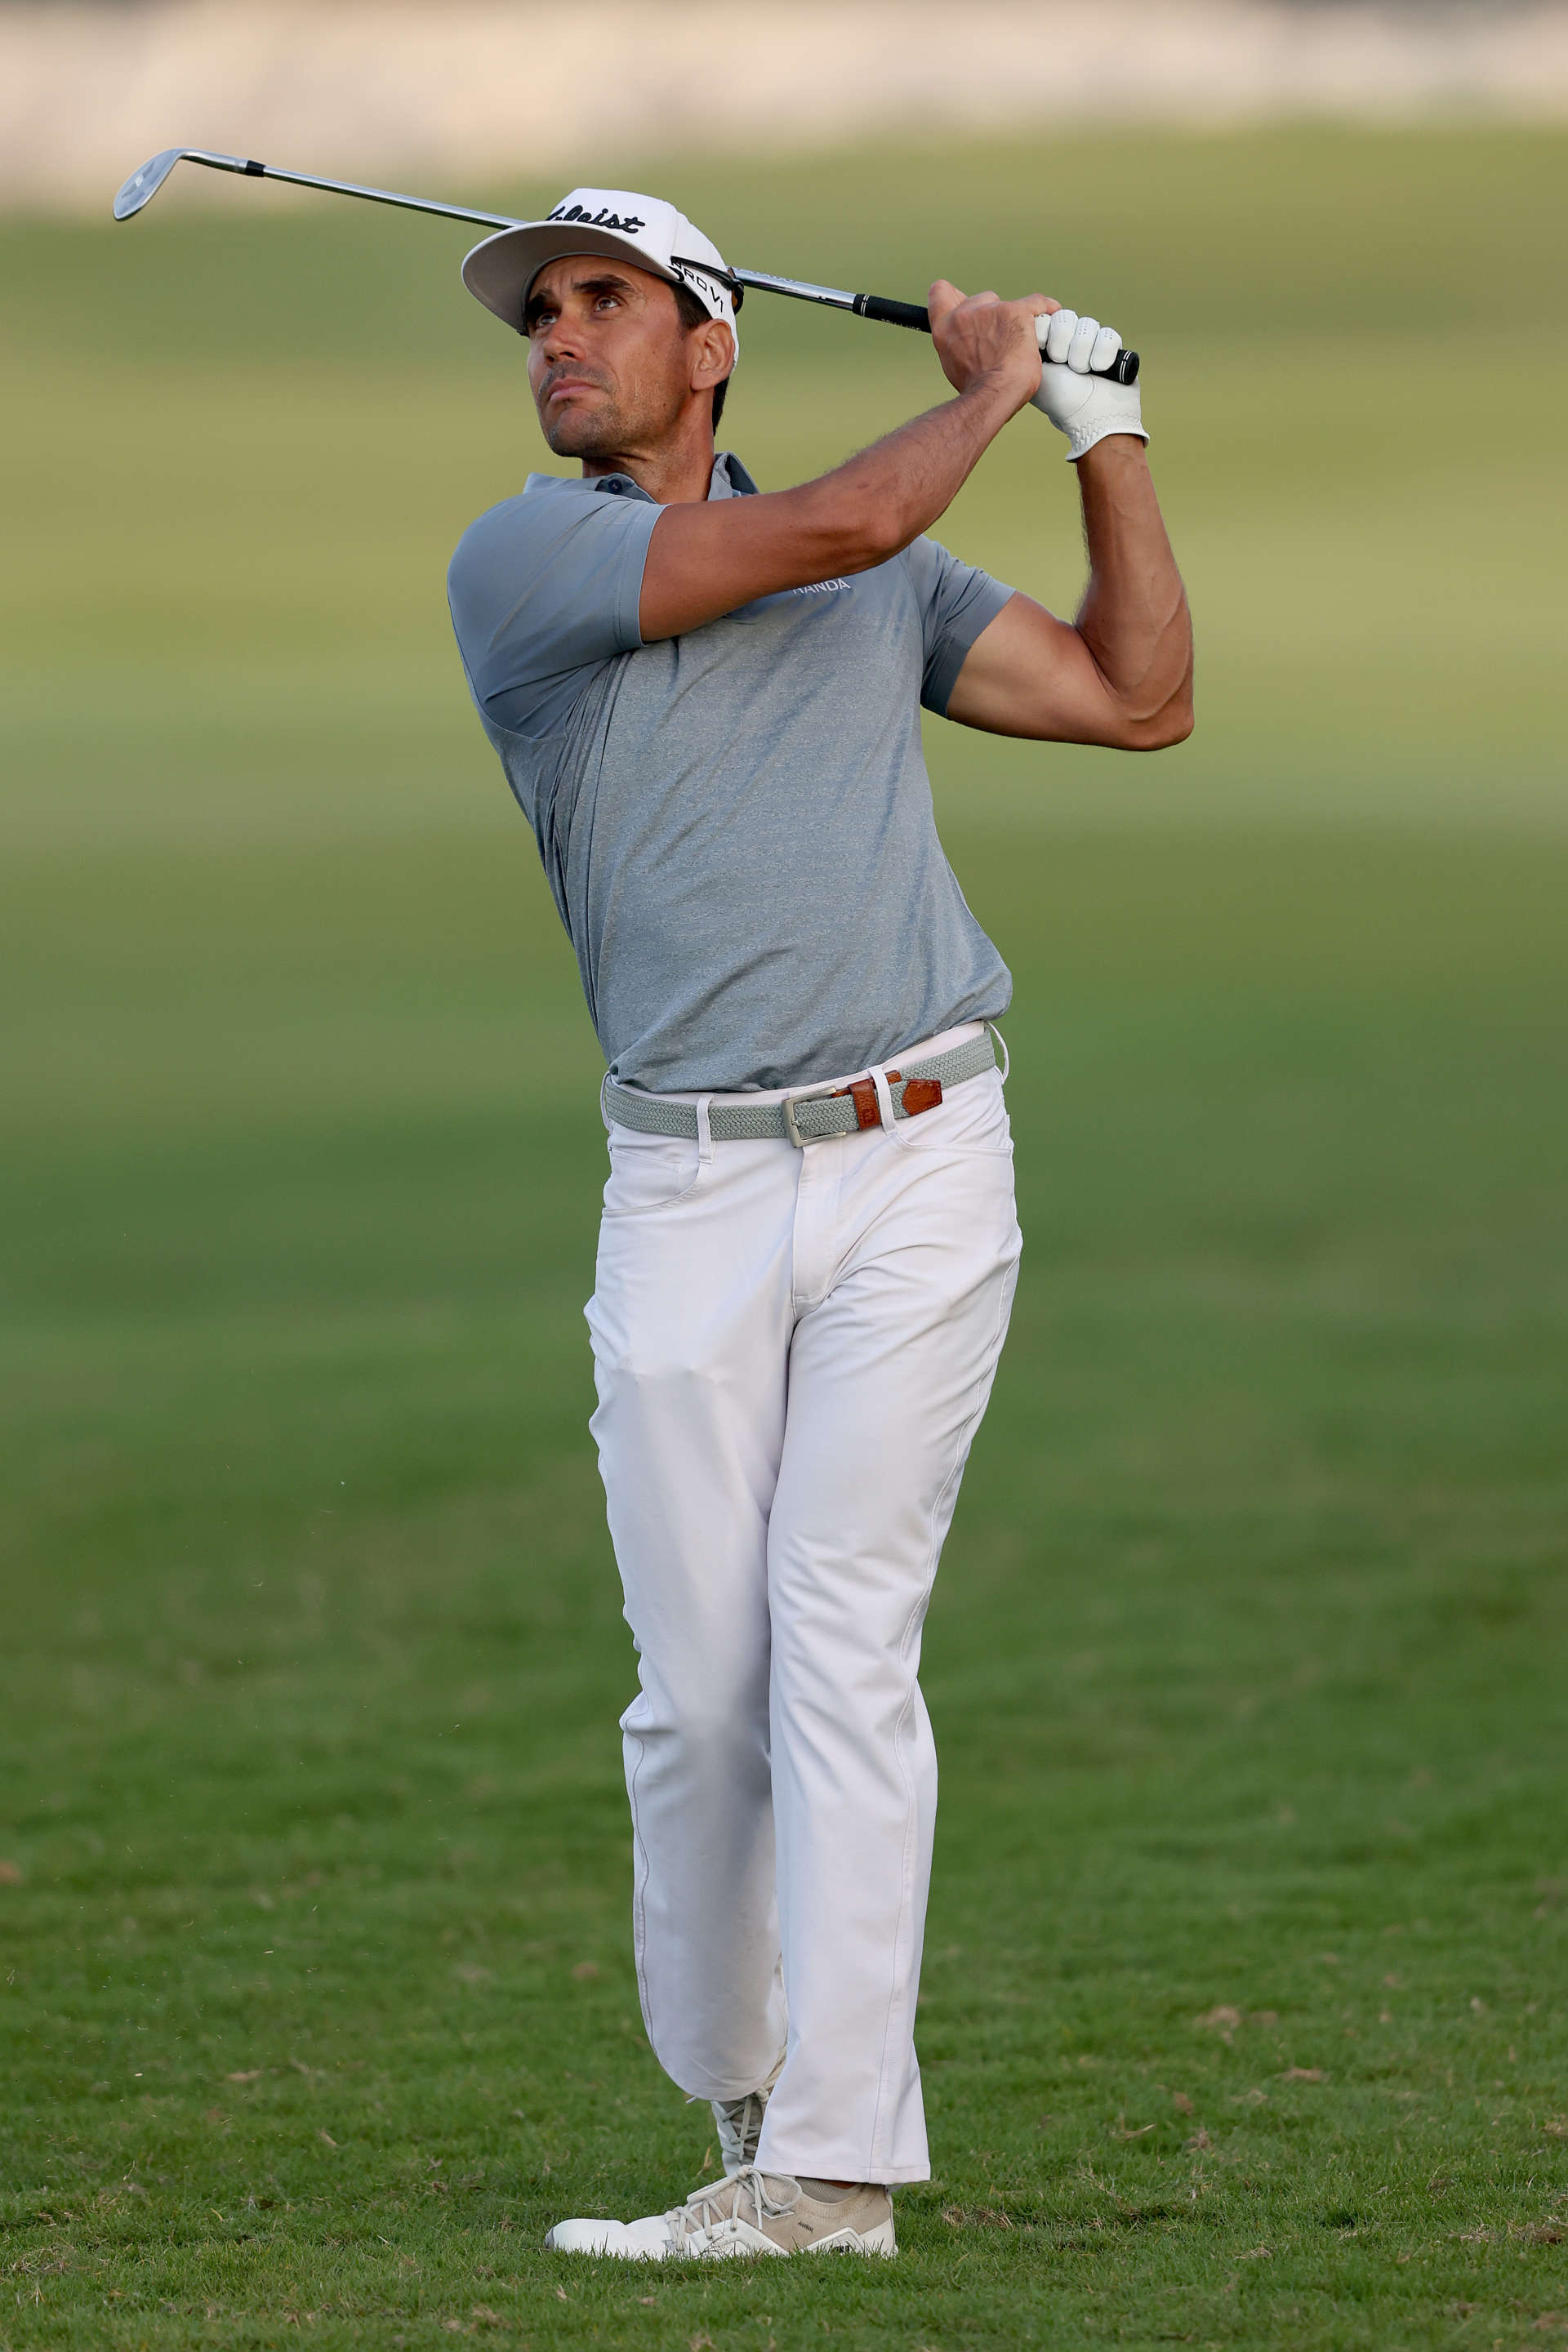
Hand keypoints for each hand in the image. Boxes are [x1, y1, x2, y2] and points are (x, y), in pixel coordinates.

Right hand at [928, 280, 1052, 415]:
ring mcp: (989, 310)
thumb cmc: (978, 389)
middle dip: (994, 315)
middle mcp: (963, 314)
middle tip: (1003, 340)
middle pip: (983, 299)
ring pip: (1009, 305)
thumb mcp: (955, 364)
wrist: (993, 396)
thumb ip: (960, 344)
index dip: (954, 295)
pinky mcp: (1015, 312)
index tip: (966, 305)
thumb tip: (971, 341)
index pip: (940, 292)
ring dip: (1017, 319)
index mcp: (944, 328)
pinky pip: (1037, 303)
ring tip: (1024, 343)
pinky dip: (1046, 309)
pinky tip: (1051, 315)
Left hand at [1030, 309, 1146, 459]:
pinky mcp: (1112, 348)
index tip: (1047, 353)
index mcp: (1049, 345)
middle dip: (1063, 342)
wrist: (1092, 417)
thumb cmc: (1061, 400)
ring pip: (1088, 324)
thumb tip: (1032, 322)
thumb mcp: (1035, 371)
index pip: (1047, 316)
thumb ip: (1028, 345)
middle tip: (1063, 364)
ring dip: (1082, 351)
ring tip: (1081, 371)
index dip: (1047, 331)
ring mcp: (1092, 343)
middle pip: (1066, 317)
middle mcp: (1070, 341)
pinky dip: (1102, 354)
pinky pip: (1108, 335)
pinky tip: (1099, 369)